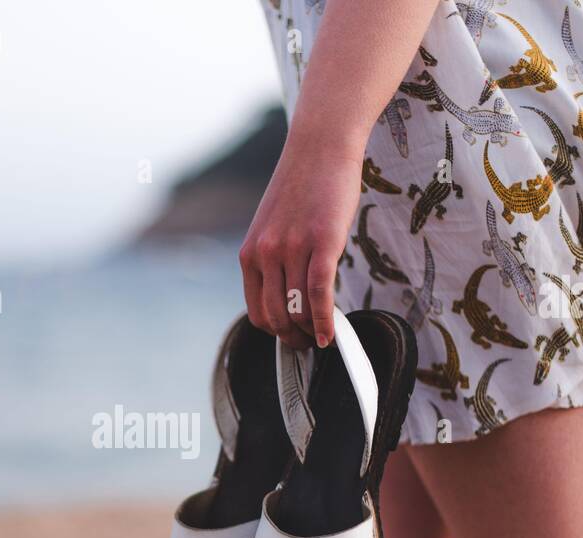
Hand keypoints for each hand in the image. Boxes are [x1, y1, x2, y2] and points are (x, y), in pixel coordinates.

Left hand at [239, 144, 360, 349]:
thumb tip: (287, 295)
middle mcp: (266, 254)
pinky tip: (331, 335)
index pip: (256, 311)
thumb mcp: (274, 227)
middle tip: (310, 345)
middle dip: (294, 339)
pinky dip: (325, 322)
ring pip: (299, 310)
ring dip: (311, 333)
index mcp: (250, 254)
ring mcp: (292, 248)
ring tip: (324, 338)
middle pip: (277, 317)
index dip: (276, 332)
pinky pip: (320, 295)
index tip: (292, 337)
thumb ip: (274, 260)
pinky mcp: (322, 242)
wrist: (320, 146)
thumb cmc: (303, 187)